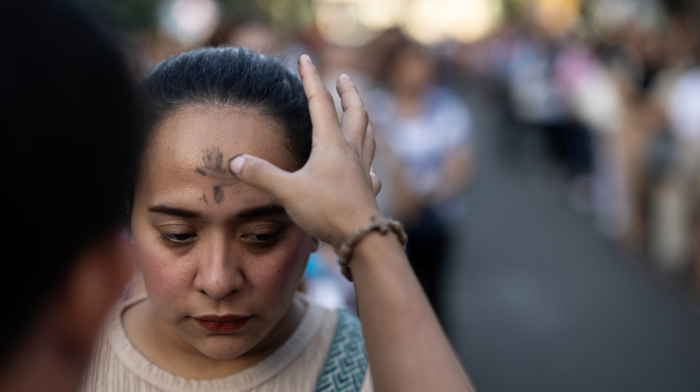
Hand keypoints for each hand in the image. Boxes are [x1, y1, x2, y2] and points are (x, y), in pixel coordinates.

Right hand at [229, 55, 380, 247]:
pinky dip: (368, 161)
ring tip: (359, 112)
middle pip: (355, 113)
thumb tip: (235, 161)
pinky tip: (368, 168)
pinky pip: (371, 169)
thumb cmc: (327, 211)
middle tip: (344, 78)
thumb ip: (261, 174)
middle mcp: (350, 152)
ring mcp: (363, 170)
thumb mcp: (288, 191)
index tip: (305, 58)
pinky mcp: (368, 190)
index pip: (320, 103)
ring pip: (367, 136)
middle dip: (348, 92)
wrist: (362, 238)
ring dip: (362, 119)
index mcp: (331, 144)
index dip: (311, 79)